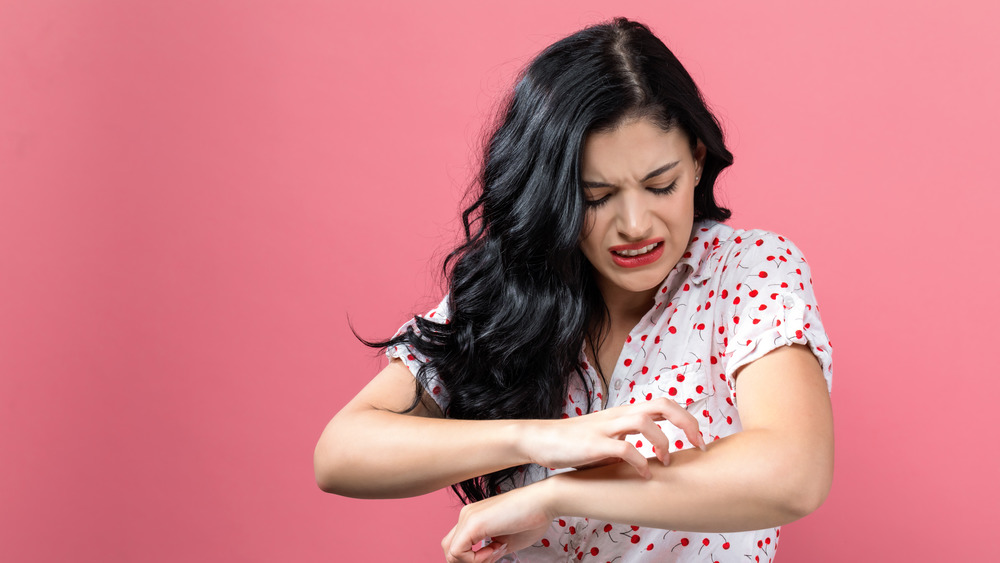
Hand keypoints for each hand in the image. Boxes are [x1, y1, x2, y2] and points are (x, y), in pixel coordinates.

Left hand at [441, 481, 553, 562]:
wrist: (544, 501)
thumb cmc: (532, 518)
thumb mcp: (506, 541)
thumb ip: (491, 551)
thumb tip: (484, 560)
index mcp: (473, 517)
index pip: (458, 544)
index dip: (473, 559)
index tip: (496, 554)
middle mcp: (467, 515)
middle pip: (449, 548)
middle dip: (467, 562)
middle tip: (492, 558)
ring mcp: (468, 517)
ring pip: (450, 553)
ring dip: (472, 562)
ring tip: (495, 552)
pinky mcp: (473, 523)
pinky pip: (458, 552)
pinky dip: (474, 560)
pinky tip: (494, 550)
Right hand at [522, 398, 705, 477]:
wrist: (542, 440)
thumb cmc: (576, 442)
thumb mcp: (609, 437)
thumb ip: (630, 440)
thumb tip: (655, 456)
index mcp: (625, 413)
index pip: (665, 404)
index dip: (688, 419)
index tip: (699, 441)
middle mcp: (619, 415)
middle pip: (662, 404)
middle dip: (687, 423)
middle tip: (698, 446)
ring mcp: (606, 428)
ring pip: (645, 421)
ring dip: (663, 442)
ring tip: (666, 462)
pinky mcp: (594, 444)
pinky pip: (624, 448)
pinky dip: (640, 462)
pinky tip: (644, 476)